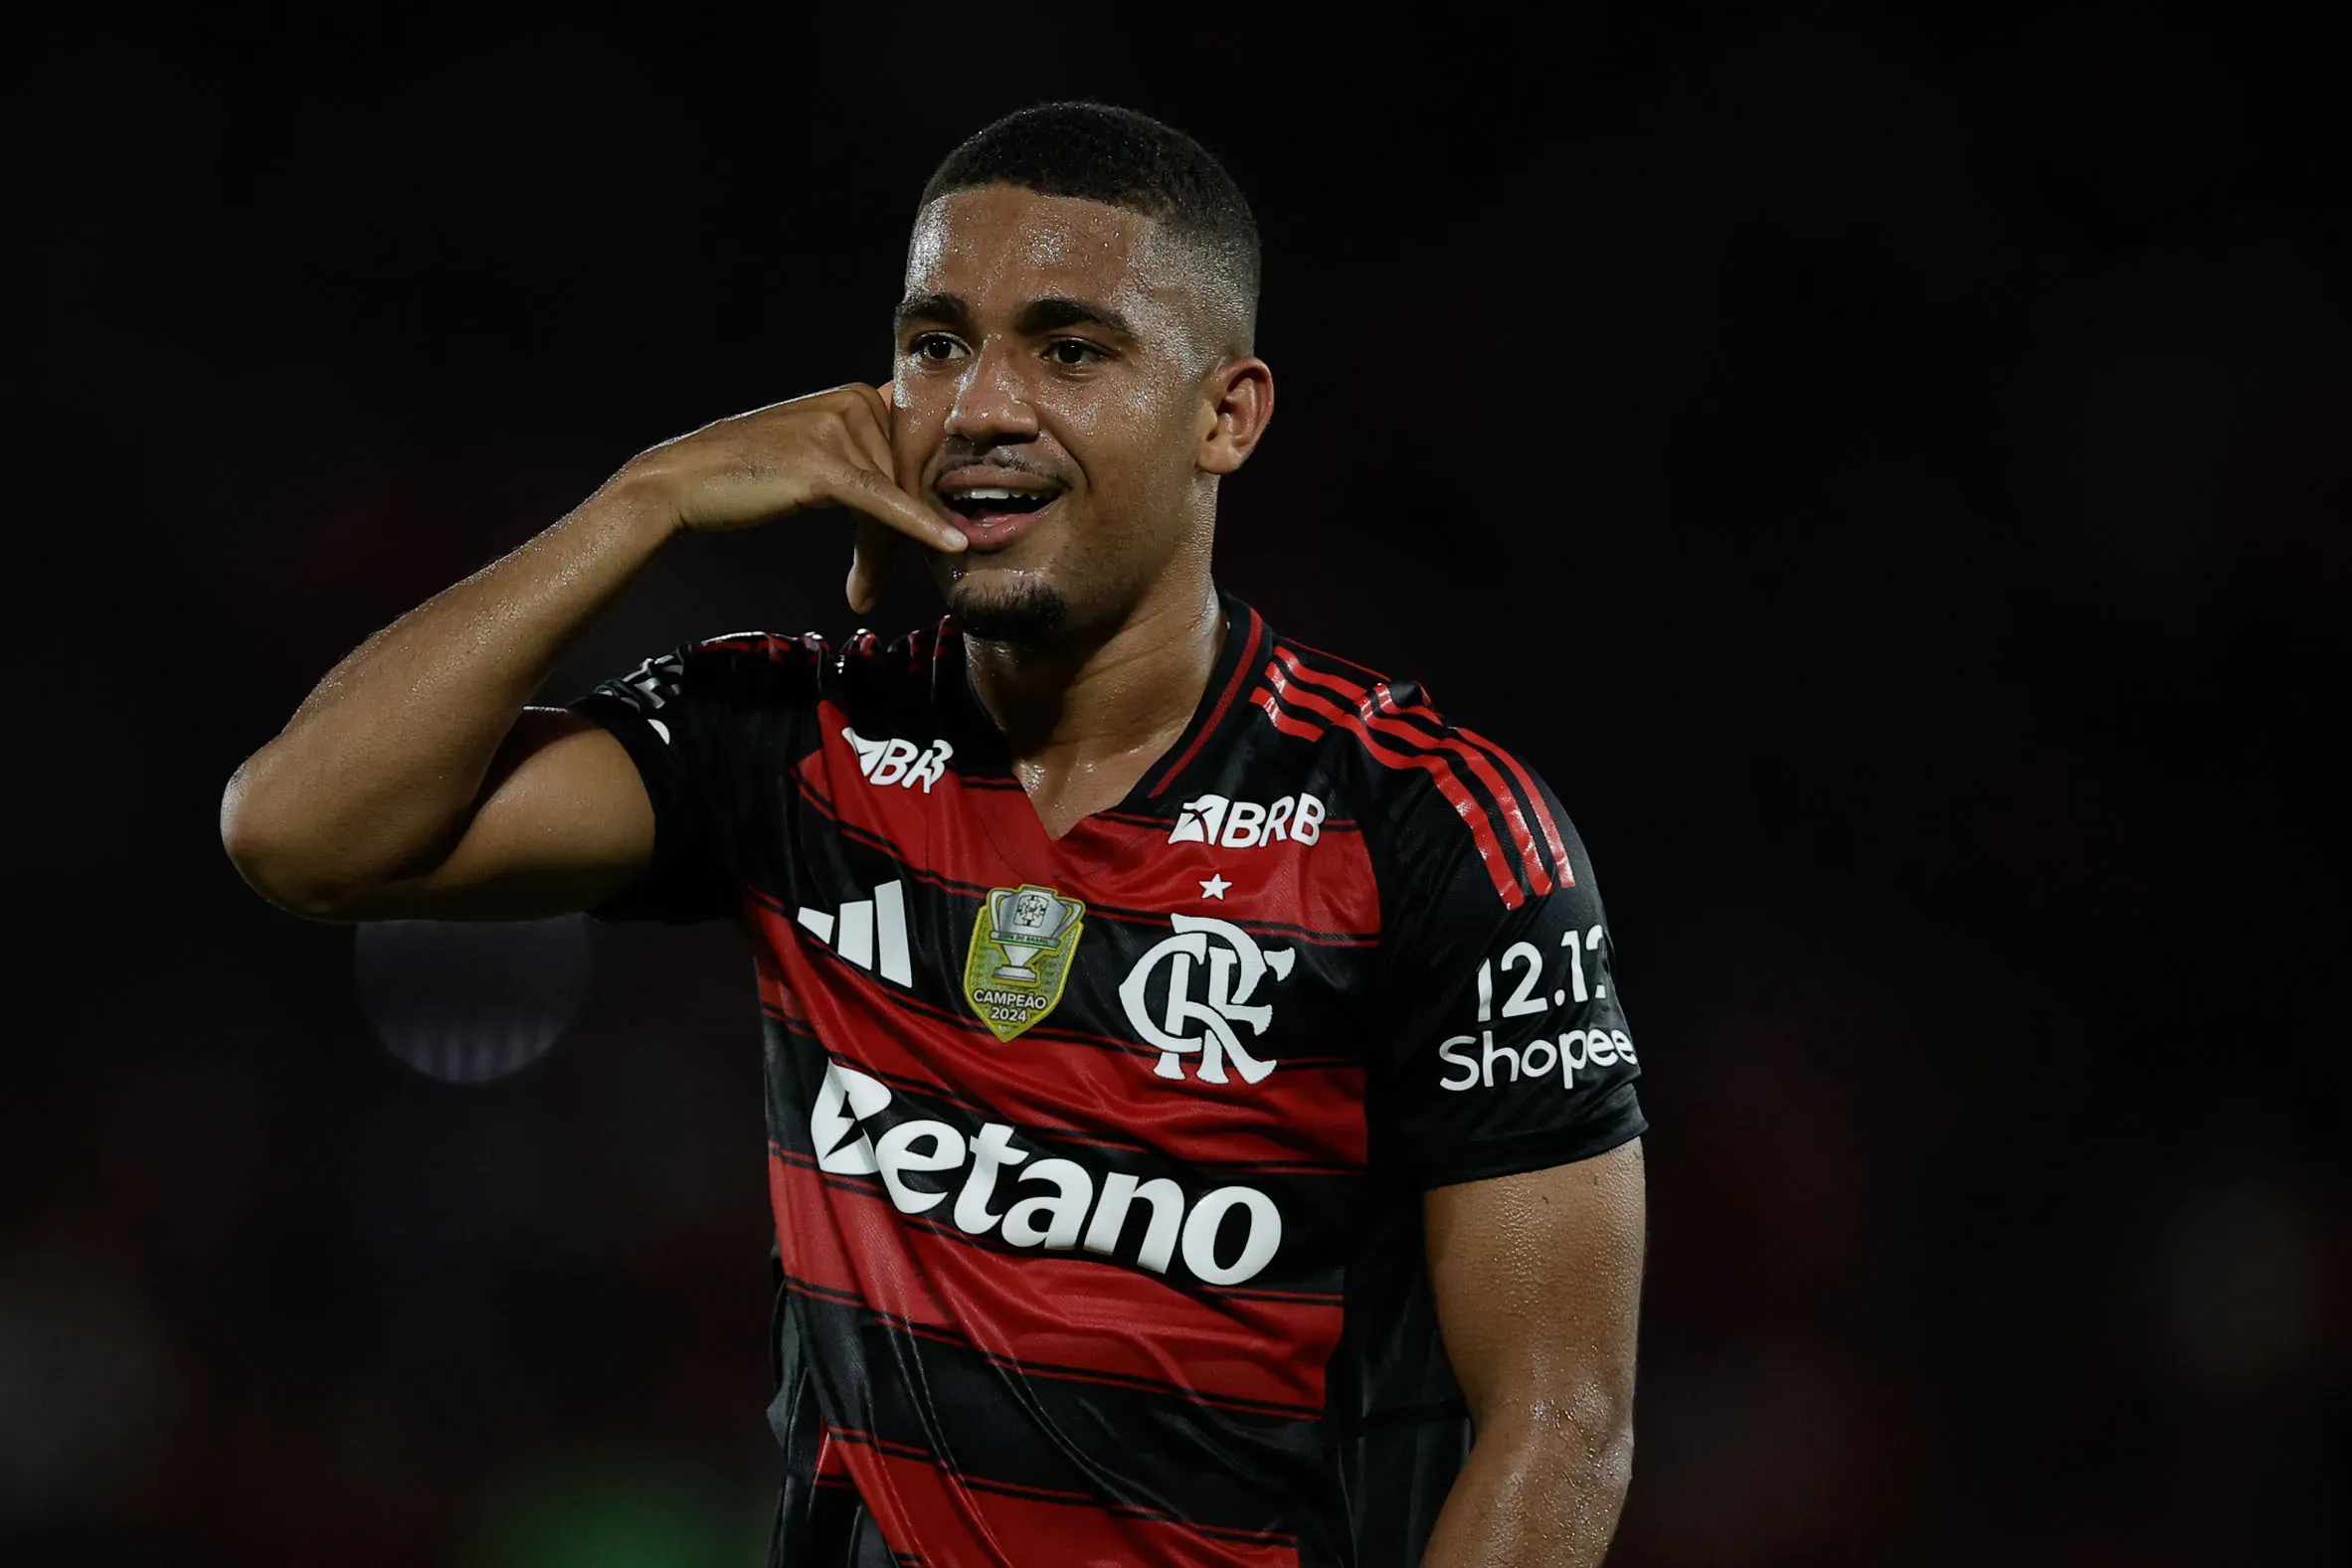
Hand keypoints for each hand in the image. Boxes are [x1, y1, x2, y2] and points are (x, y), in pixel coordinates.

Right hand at [610, 383, 960, 611]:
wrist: (684, 479)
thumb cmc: (748, 472)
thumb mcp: (817, 447)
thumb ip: (863, 452)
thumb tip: (914, 486)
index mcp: (860, 395)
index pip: (912, 454)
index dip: (918, 501)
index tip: (926, 540)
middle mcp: (856, 402)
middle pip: (907, 479)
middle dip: (899, 535)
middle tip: (872, 581)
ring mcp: (840, 430)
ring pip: (895, 500)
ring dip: (883, 551)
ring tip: (863, 586)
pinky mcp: (827, 465)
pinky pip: (884, 502)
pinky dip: (918, 527)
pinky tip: (952, 545)